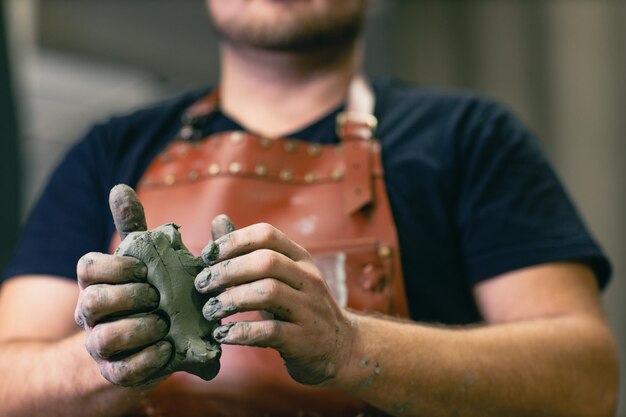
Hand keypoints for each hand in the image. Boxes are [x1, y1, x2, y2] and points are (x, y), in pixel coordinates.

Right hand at [74, 185, 170, 385]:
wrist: (142, 345)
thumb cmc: (144, 294)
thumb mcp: (141, 260)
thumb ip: (132, 227)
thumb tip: (119, 188)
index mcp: (98, 283)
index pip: (87, 267)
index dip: (115, 266)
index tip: (144, 269)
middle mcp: (92, 313)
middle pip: (92, 301)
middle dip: (127, 297)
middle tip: (157, 297)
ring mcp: (101, 345)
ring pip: (104, 337)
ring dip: (138, 329)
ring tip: (164, 324)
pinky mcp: (116, 372)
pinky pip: (123, 369)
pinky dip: (147, 359)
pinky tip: (167, 349)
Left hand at [195, 222, 355, 385]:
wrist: (339, 347)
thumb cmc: (299, 307)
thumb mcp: (280, 275)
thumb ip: (247, 251)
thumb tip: (218, 221)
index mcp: (300, 258)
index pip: (267, 234)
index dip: (233, 241)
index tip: (207, 257)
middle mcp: (308, 279)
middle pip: (266, 261)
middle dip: (227, 271)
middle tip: (202, 285)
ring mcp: (308, 309)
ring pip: (268, 292)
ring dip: (231, 300)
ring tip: (209, 310)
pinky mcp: (303, 340)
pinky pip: (270, 331)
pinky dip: (241, 332)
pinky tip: (223, 335)